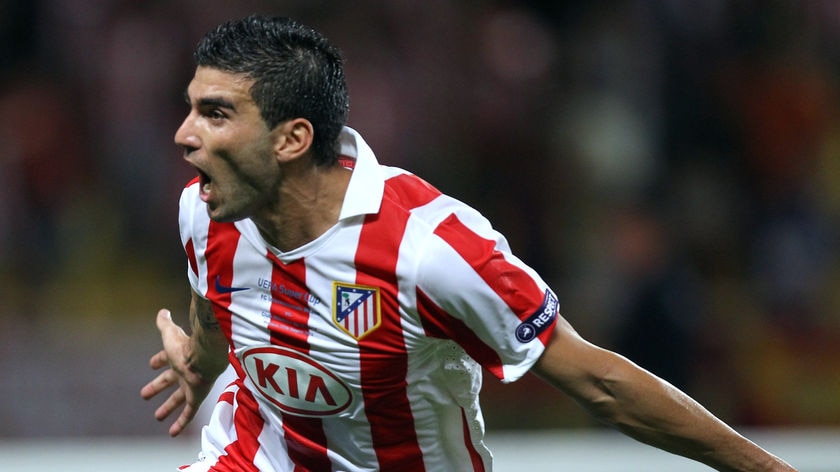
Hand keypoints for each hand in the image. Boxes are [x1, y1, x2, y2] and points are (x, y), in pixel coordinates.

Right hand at [140, 309, 215, 436]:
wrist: (207, 356)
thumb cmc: (187, 345)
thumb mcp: (170, 333)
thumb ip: (165, 323)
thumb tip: (162, 311)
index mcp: (179, 355)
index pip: (167, 358)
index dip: (159, 360)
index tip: (152, 364)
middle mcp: (185, 370)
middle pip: (170, 380)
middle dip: (158, 386)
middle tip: (144, 394)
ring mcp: (191, 384)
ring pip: (178, 399)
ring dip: (167, 407)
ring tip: (157, 416)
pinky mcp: (197, 396)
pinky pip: (188, 413)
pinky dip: (180, 423)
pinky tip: (172, 433)